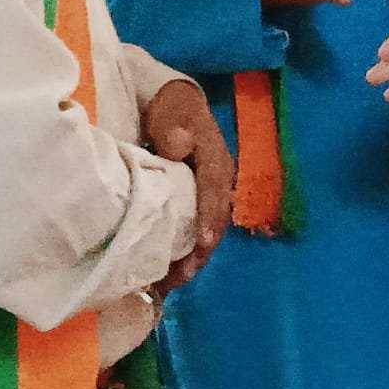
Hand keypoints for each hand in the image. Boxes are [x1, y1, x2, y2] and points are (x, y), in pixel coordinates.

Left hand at [141, 80, 235, 292]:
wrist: (174, 104)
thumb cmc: (172, 110)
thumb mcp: (173, 112)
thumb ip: (174, 128)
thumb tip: (179, 145)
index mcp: (216, 160)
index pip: (214, 192)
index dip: (208, 220)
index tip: (199, 246)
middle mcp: (219, 181)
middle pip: (215, 220)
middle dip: (200, 252)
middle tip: (180, 278)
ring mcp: (210, 194)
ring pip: (207, 230)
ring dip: (192, 257)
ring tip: (171, 283)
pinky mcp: (199, 202)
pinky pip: (197, 229)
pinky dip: (185, 250)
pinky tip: (168, 269)